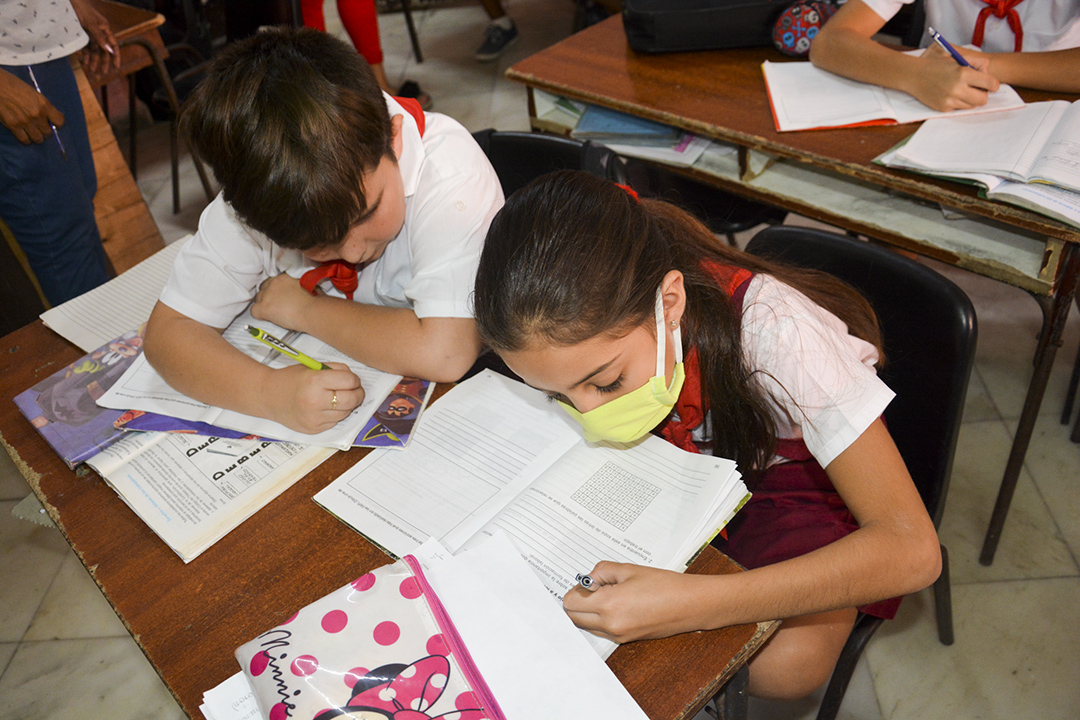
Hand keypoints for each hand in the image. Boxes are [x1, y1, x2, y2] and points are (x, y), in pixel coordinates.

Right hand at [0, 69, 64, 143]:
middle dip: (45, 132)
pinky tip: (24, 135)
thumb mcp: (33, 92)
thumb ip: (41, 105)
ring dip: (36, 137)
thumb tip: (48, 116)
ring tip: (32, 133)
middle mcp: (37, 114)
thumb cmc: (13, 84)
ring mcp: (26, 121)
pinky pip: (24, 139)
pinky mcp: (14, 126)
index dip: (57, 124)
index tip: (53, 124)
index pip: (59, 121)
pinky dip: (26, 139)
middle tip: (40, 129)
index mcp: (44, 104)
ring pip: (38, 138)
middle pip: (48, 132)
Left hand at [70, 0, 120, 74]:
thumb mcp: (91, 24)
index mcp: (104, 29)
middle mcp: (98, 32)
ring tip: (89, 69)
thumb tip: (109, 51)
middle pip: (103, 50)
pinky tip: (82, 59)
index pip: (113, 45)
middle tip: (101, 73)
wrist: (68, 0)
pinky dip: (83, 53)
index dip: (115, 56)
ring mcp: (89, 33)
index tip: (116, 67)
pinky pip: (83, 46)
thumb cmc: (81, 8)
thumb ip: (100, 38)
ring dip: (92, 59)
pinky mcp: (80, 33)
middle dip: (102, 62)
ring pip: (93, 49)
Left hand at [251, 274, 320, 331]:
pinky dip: (259, 315)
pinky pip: (254, 311)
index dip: (275, 290)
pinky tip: (267, 318)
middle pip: (263, 289)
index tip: (280, 296)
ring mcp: (267, 296)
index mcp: (283, 278)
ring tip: (273, 313)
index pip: (273, 282)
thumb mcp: (308, 286)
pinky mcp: (263, 308)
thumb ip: (299, 285)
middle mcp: (273, 284)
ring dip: (264, 305)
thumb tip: (301, 289)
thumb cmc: (315, 300)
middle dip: (268, 296)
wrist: (312, 311)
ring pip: (258, 299)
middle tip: (276, 305)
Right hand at [269, 362, 364, 433]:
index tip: (353, 380)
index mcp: (315, 381)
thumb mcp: (312, 367)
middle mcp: (315, 401)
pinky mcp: (314, 429)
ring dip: (347, 405)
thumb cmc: (291, 379)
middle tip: (355, 390)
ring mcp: (314, 418)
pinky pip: (335, 422)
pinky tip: (326, 407)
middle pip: (352, 399)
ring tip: (339, 398)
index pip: (349, 381)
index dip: (355, 380)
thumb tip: (355, 379)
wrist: (268, 397)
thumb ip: (335, 369)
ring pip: (346, 412)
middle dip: (358, 393)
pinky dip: (335, 414)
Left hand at [562, 562, 717, 642]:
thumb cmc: (664, 585)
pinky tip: (618, 605)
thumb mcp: (628, 569)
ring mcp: (618, 635)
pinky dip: (601, 619)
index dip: (576, 590)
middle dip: (578, 602)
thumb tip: (588, 580)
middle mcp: (611, 625)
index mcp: (609, 605)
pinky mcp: (626, 640)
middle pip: (574, 618)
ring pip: (586, 626)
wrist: (690, 605)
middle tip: (595, 588)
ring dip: (589, 612)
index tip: (586, 582)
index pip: (570, 603)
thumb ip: (601, 572)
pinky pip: (601, 631)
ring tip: (610, 595)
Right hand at [914, 45, 998, 110]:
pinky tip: (949, 94)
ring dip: (970, 99)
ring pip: (971, 106)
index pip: (990, 84)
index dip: (993, 85)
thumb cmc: (938, 65)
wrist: (914, 76)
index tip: (991, 85)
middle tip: (978, 89)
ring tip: (962, 90)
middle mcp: (957, 88)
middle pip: (983, 99)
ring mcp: (949, 100)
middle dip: (983, 95)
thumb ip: (977, 63)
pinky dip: (957, 102)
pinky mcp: (943, 108)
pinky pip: (958, 108)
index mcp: (963, 73)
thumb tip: (988, 76)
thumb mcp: (959, 58)